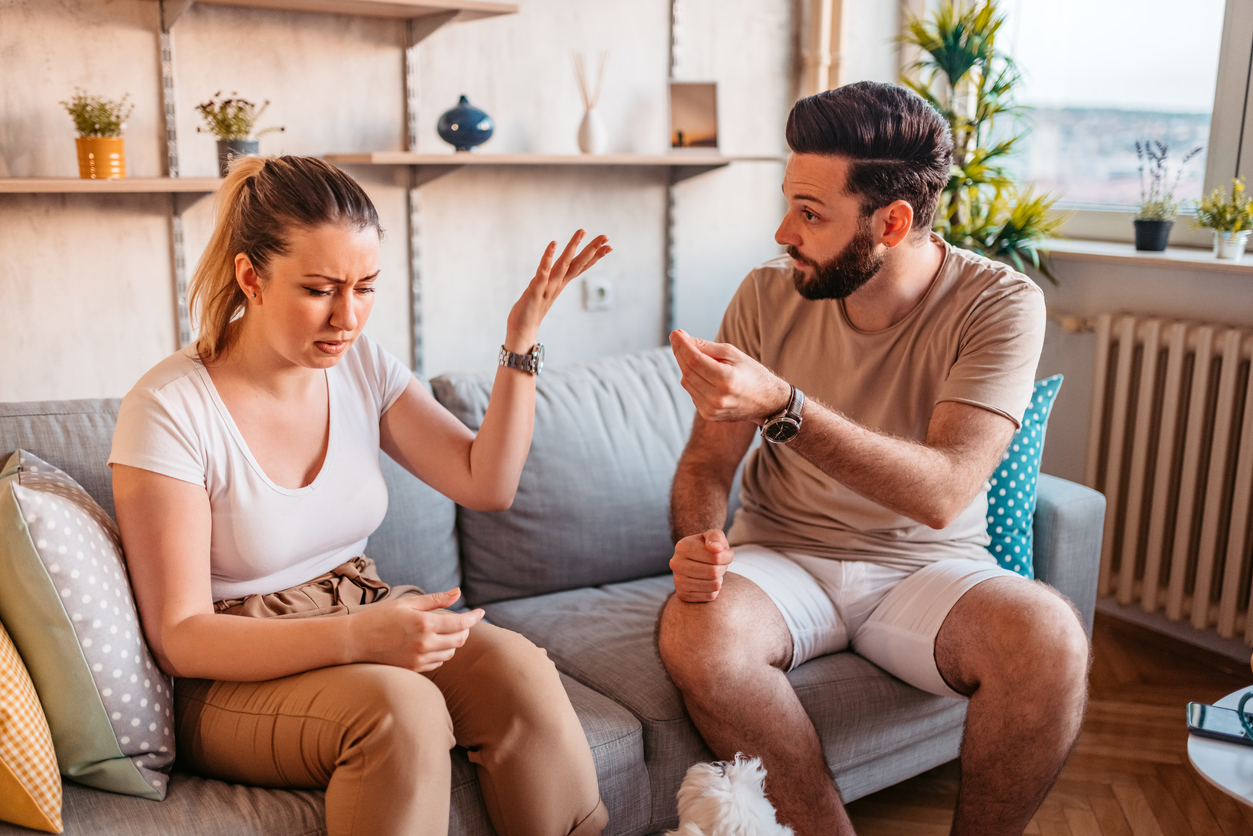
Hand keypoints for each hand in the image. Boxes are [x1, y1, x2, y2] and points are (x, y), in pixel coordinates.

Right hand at [349, 588, 484, 672]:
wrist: (355, 642)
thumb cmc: (380, 617)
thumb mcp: (407, 603)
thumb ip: (435, 600)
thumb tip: (458, 593)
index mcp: (424, 624)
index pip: (461, 623)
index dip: (474, 617)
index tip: (481, 612)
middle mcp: (424, 644)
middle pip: (459, 640)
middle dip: (464, 630)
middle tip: (460, 621)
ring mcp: (419, 659)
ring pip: (450, 653)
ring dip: (452, 642)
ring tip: (443, 631)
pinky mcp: (414, 669)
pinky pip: (438, 662)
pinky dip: (441, 653)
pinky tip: (432, 644)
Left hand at [505, 230, 612, 350]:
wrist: (521, 331)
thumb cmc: (530, 312)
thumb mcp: (544, 293)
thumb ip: (550, 282)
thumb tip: (554, 275)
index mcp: (560, 283)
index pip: (581, 267)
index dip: (595, 256)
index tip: (609, 246)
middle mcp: (558, 284)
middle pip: (579, 263)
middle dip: (593, 249)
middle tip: (606, 236)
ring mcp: (548, 286)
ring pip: (564, 263)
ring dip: (573, 247)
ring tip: (582, 231)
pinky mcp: (536, 289)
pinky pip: (543, 270)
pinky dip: (548, 257)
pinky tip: (553, 243)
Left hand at [669, 329, 790, 423]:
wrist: (766, 402)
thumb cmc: (751, 373)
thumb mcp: (733, 354)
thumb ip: (707, 347)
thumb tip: (682, 338)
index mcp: (726, 380)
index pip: (694, 360)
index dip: (682, 346)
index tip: (675, 333)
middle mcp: (717, 398)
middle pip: (687, 371)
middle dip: (680, 353)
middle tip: (678, 339)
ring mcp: (712, 409)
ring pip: (686, 382)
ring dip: (685, 366)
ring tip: (694, 355)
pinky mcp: (708, 415)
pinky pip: (692, 392)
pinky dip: (693, 380)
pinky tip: (702, 374)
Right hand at [670, 530, 734, 602]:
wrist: (696, 561)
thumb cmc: (708, 547)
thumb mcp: (714, 536)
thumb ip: (716, 538)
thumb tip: (716, 548)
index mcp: (682, 547)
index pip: (715, 557)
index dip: (727, 556)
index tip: (726, 553)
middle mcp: (676, 564)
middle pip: (714, 572)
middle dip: (723, 568)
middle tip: (721, 564)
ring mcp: (678, 581)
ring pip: (714, 585)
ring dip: (720, 579)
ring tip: (713, 571)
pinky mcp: (683, 594)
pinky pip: (710, 596)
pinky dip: (714, 589)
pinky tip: (708, 581)